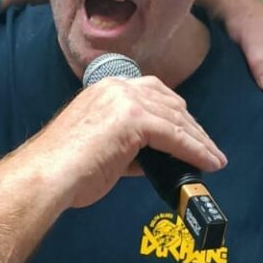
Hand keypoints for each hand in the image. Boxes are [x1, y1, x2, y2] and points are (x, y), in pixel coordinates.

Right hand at [39, 74, 225, 211]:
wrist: (47, 175)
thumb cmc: (65, 169)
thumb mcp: (101, 147)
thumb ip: (127, 145)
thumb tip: (150, 159)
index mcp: (105, 88)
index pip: (152, 93)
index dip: (175, 113)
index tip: (190, 131)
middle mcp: (117, 87)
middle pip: (170, 103)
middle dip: (192, 126)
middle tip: (208, 147)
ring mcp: (125, 101)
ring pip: (176, 120)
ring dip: (200, 141)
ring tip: (214, 158)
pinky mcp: (134, 120)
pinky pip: (176, 136)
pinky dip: (196, 150)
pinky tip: (209, 163)